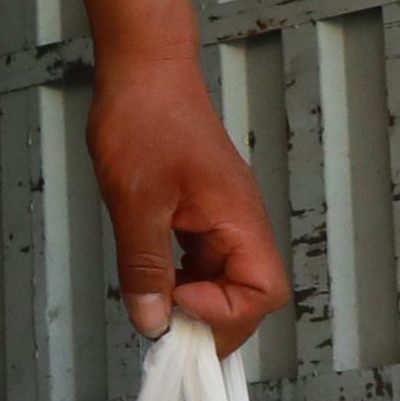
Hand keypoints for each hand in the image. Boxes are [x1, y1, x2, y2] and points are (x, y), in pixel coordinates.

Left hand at [86, 47, 283, 342]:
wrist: (144, 70)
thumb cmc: (146, 119)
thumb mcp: (137, 202)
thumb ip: (145, 267)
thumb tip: (152, 321)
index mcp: (239, 219)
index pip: (262, 293)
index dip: (223, 314)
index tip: (176, 307)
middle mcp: (241, 223)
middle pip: (249, 295)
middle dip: (211, 321)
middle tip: (165, 330)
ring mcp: (223, 219)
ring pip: (224, 281)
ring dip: (195, 303)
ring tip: (155, 309)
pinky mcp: (202, 213)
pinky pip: (204, 262)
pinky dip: (182, 281)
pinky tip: (154, 280)